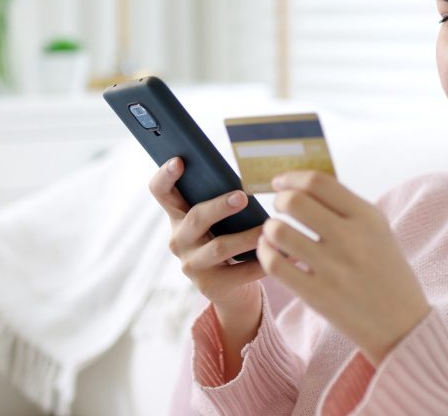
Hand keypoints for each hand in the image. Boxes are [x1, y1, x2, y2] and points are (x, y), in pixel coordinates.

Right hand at [148, 157, 266, 315]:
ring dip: (246, 236)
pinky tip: (286, 253)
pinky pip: (240, 272)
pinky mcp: (210, 286)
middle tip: (242, 196)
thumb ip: (221, 198)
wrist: (231, 287)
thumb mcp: (219, 219)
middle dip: (219, 206)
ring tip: (269, 228)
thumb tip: (250, 176)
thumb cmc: (228, 238)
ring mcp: (192, 265)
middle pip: (195, 217)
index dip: (165, 176)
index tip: (179, 160)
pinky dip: (264, 261)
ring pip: (219, 247)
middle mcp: (179, 240)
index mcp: (179, 215)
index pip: (161, 192)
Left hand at [259, 171, 431, 365]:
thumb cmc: (387, 272)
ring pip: (279, 232)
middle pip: (295, 202)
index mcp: (368, 218)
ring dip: (270, 227)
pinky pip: (275, 265)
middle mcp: (351, 239)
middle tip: (280, 206)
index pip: (318, 182)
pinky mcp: (317, 296)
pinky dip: (265, 253)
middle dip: (279, 200)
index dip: (292, 177)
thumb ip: (346, 207)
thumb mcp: (379, 231)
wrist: (402, 324)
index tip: (281, 182)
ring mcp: (333, 269)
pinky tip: (271, 251)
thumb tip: (302, 185)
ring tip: (274, 232)